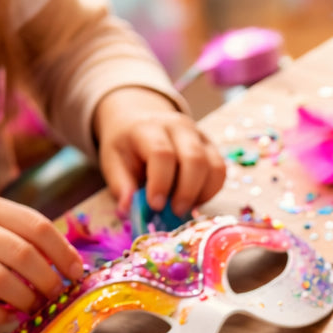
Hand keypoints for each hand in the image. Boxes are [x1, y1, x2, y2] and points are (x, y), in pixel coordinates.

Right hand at [0, 196, 82, 324]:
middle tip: (56, 296)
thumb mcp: (3, 226)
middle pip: (22, 255)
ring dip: (26, 299)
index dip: (63, 253)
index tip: (76, 274)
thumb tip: (75, 269)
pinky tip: (9, 317)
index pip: (38, 227)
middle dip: (47, 280)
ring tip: (36, 308)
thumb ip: (33, 240)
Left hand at [93, 87, 226, 216]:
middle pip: (194, 159)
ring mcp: (199, 136)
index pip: (162, 153)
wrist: (141, 120)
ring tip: (184, 206)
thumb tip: (126, 208)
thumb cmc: (127, 146)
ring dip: (201, 194)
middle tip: (174, 211)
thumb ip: (120, 185)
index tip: (155, 206)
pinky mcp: (211, 147)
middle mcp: (178, 126)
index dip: (161, 182)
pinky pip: (220, 172)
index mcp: (148, 128)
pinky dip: (210, 191)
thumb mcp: (113, 161)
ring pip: (213, 167)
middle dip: (186, 192)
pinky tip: (194, 198)